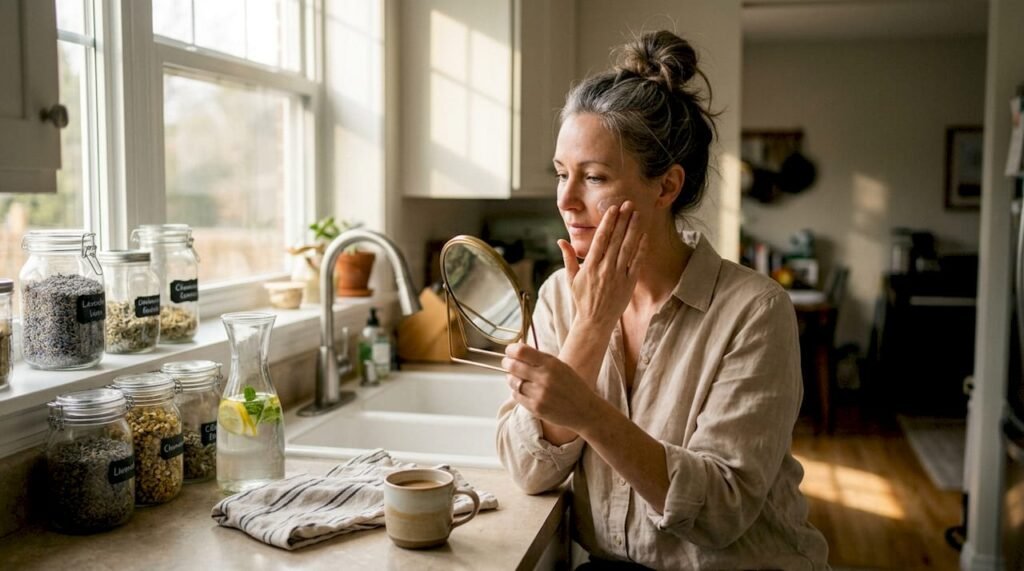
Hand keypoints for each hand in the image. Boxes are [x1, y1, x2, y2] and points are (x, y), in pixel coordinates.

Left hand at [503, 342, 601, 431]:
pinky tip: (522, 390)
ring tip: (516, 377)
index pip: (522, 351)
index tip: (510, 350)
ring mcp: (539, 394)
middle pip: (513, 366)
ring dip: (511, 378)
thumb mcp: (561, 366)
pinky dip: (516, 391)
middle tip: (507, 362)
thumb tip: (518, 351)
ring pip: (513, 382)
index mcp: (552, 364)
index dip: (511, 349)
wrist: (585, 410)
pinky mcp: (536, 408)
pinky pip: (517, 396)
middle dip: (507, 362)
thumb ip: (540, 359)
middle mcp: (544, 378)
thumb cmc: (573, 386)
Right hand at [558, 201, 646, 330]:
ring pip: (628, 247)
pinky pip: (637, 262)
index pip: (601, 238)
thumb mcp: (571, 278)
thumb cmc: (582, 299)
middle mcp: (605, 268)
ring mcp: (618, 275)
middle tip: (629, 204)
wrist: (595, 321)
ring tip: (638, 214)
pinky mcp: (629, 283)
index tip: (613, 209)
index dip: (608, 222)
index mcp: (590, 265)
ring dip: (634, 229)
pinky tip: (644, 235)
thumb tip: (561, 241)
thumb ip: (568, 258)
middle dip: (623, 220)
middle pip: (616, 239)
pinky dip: (641, 248)